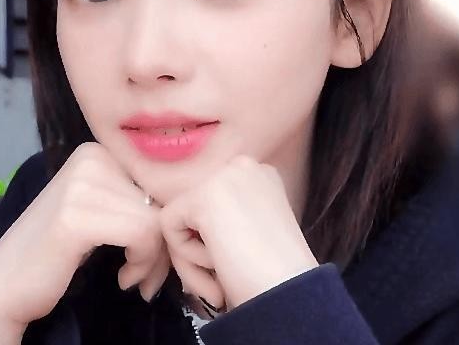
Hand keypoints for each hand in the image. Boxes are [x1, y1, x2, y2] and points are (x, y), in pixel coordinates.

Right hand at [0, 143, 169, 343]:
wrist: (3, 285)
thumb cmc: (59, 251)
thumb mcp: (101, 211)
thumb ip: (135, 199)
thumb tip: (189, 202)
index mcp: (96, 151)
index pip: (158, 180)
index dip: (164, 220)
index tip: (153, 255)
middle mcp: (89, 157)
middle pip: (160, 199)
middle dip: (161, 244)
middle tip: (145, 274)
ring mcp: (80, 184)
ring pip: (156, 219)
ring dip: (153, 259)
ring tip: (133, 277)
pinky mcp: (76, 217)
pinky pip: (142, 233)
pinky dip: (141, 262)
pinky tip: (123, 278)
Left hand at [160, 155, 318, 311]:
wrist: (290, 293)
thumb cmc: (275, 277)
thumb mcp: (254, 230)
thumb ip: (227, 216)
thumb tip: (185, 219)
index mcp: (259, 173)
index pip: (210, 201)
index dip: (213, 240)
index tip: (234, 266)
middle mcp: (242, 165)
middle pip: (193, 206)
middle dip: (199, 249)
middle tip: (222, 281)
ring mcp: (222, 176)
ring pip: (179, 216)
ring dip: (193, 257)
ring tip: (224, 276)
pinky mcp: (202, 195)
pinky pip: (168, 226)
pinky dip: (185, 258)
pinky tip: (218, 266)